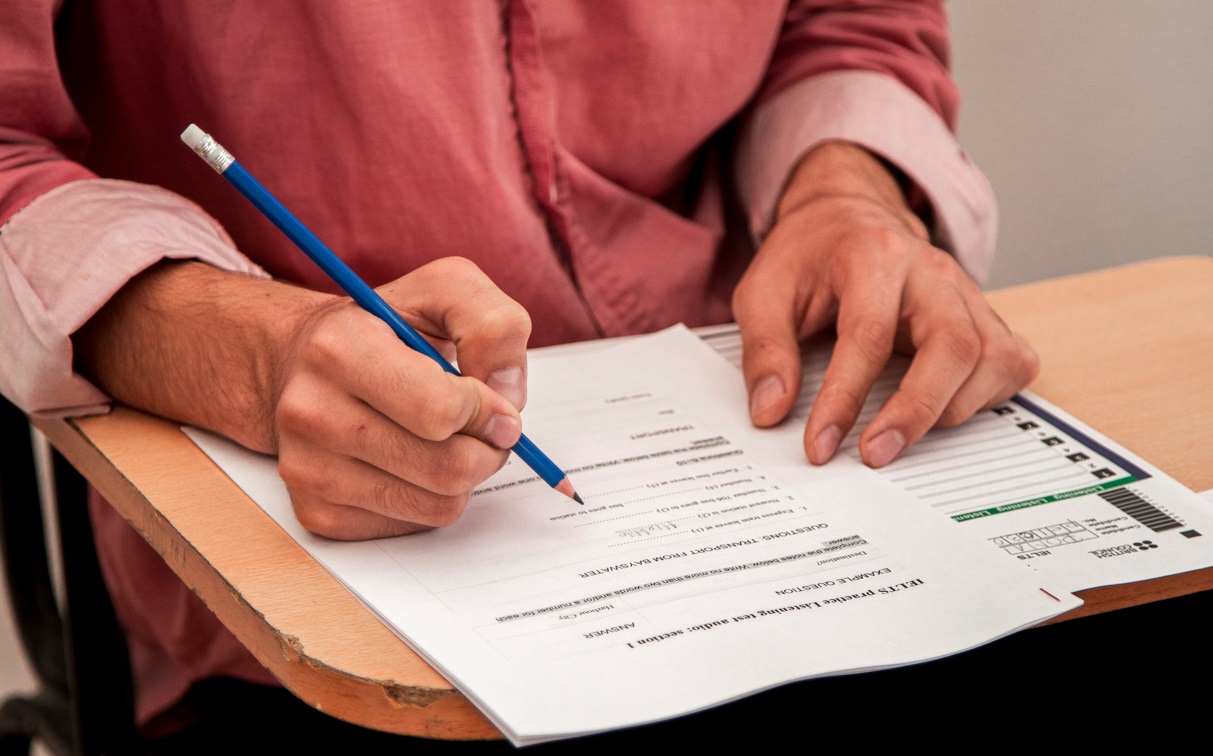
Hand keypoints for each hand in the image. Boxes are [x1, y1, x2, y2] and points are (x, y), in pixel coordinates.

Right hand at [271, 258, 530, 538]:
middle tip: (482, 425)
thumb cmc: (384, 328)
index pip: (442, 411)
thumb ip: (493, 325)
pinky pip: (414, 526)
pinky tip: (413, 461)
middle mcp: (311, 412)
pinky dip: (432, 497)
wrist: (303, 363)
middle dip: (487, 447)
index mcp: (339, 348)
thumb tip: (508, 398)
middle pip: (449, 468)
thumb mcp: (445, 292)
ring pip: (439, 505)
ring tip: (446, 438)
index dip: (488, 410)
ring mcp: (307, 470)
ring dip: (465, 475)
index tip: (493, 400)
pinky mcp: (316, 513)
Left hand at [732, 142, 1037, 467]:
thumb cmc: (807, 258)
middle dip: (916, 411)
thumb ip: (765, 351)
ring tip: (900, 435)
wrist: (847, 217)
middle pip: (954, 345)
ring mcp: (967, 292)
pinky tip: (943, 410)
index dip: (844, 398)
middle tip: (875, 455)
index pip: (868, 336)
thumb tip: (771, 412)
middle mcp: (932, 271)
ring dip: (952, 410)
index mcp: (873, 255)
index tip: (820, 445)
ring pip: (993, 358)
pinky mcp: (986, 314)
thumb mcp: (761, 293)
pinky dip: (985, 398)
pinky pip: (1011, 362)